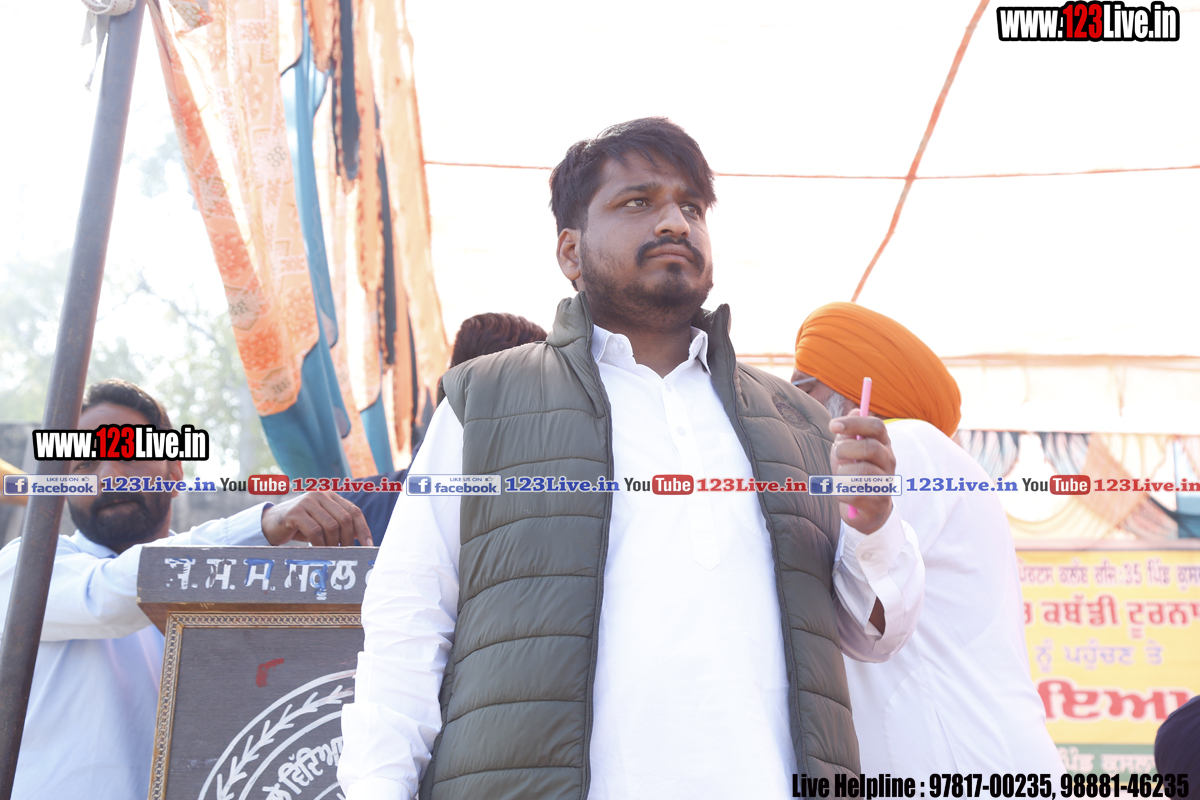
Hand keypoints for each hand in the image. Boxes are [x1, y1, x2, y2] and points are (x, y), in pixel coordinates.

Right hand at [261, 491, 372, 546]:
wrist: (271, 524)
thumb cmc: (301, 526)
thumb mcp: (323, 524)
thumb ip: (341, 526)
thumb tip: (364, 540)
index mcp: (331, 496)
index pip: (354, 511)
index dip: (363, 529)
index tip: (369, 545)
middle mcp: (320, 495)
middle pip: (344, 519)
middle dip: (348, 539)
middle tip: (346, 554)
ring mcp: (307, 502)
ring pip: (331, 526)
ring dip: (333, 544)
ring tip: (331, 553)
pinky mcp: (295, 512)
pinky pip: (315, 531)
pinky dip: (320, 544)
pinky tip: (318, 550)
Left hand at [828, 415, 895, 534]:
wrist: (863, 509)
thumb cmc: (853, 473)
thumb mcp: (847, 451)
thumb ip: (848, 433)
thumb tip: (854, 410)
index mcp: (882, 444)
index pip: (877, 426)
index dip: (854, 423)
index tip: (832, 425)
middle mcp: (889, 461)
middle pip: (871, 447)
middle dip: (847, 449)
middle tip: (838, 454)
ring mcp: (886, 482)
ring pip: (862, 473)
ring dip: (842, 473)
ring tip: (840, 476)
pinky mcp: (878, 503)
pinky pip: (854, 494)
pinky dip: (840, 491)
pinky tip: (842, 491)